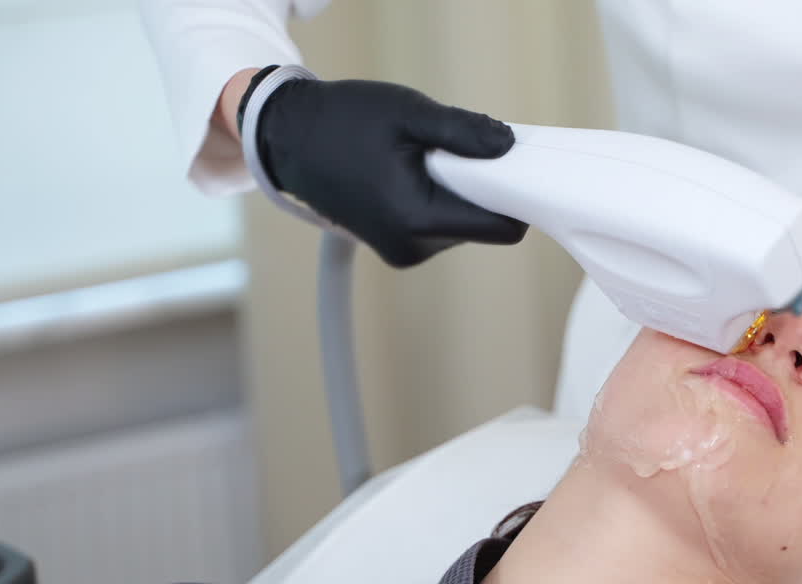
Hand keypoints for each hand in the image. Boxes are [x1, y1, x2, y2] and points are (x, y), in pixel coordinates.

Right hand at [247, 75, 527, 266]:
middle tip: (452, 151)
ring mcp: (403, 252)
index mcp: (417, 219)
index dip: (516, 196)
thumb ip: (463, 132)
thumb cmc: (341, 122)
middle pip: (483, 226)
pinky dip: (440, 200)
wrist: (286, 139)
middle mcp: (412, 247)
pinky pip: (441, 226)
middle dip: (481, 189)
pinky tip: (412, 174)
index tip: (512, 166)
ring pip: (463, 226)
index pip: (501, 228)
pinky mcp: (397, 248)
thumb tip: (508, 147)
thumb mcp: (408, 113)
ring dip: (458, 193)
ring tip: (421, 161)